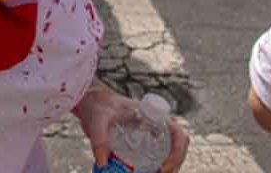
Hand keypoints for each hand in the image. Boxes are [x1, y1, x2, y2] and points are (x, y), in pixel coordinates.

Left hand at [74, 84, 188, 172]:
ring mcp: (152, 137)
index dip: (178, 153)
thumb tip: (102, 163)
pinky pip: (157, 160)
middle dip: (172, 167)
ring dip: (165, 169)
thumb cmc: (98, 106)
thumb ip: (99, 140)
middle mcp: (157, 127)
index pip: (178, 134)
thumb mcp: (97, 121)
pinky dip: (154, 170)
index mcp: (153, 115)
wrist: (92, 104)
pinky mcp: (144, 146)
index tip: (163, 168)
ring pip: (168, 157)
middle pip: (176, 150)